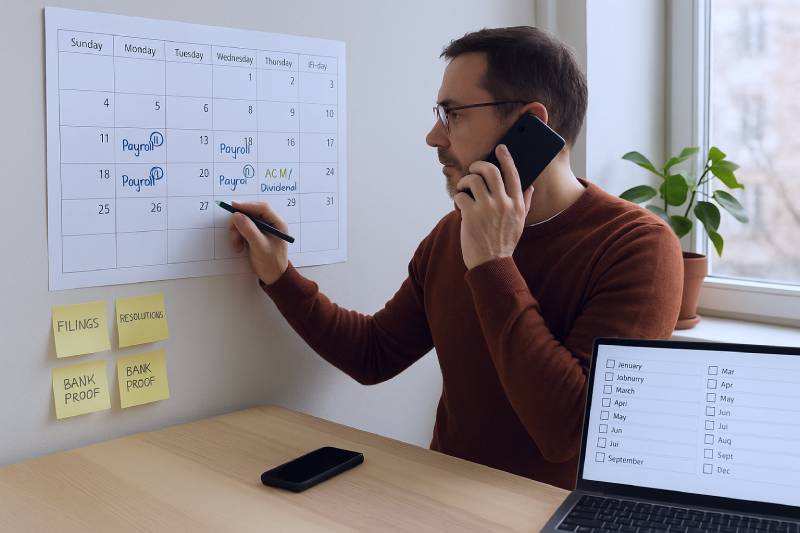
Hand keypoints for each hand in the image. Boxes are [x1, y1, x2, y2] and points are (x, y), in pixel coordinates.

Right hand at [228, 201, 288, 283]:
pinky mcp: (256, 234)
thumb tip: (236, 215)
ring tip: (237, 246)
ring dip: (237, 232)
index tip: (234, 206)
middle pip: (252, 213)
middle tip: (232, 233)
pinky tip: (239, 247)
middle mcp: (271, 223)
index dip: (248, 205)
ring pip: (245, 221)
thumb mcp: (259, 246)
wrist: (273, 277)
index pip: (263, 208)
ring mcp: (263, 229)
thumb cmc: (271, 262)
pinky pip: (244, 229)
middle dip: (240, 222)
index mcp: (278, 223)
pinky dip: (238, 236)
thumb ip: (249, 230)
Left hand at [453, 144, 533, 269]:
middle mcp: (504, 203)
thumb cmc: (504, 242)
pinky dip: (457, 197)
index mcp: (517, 204)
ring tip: (464, 189)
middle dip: (479, 165)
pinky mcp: (471, 215)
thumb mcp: (519, 222)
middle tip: (474, 169)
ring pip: (473, 179)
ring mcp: (487, 208)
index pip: (513, 174)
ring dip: (465, 181)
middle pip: (491, 171)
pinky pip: (461, 195)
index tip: (500, 148)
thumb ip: (525, 202)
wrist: (491, 263)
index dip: (506, 158)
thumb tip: (530, 186)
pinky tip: (459, 203)